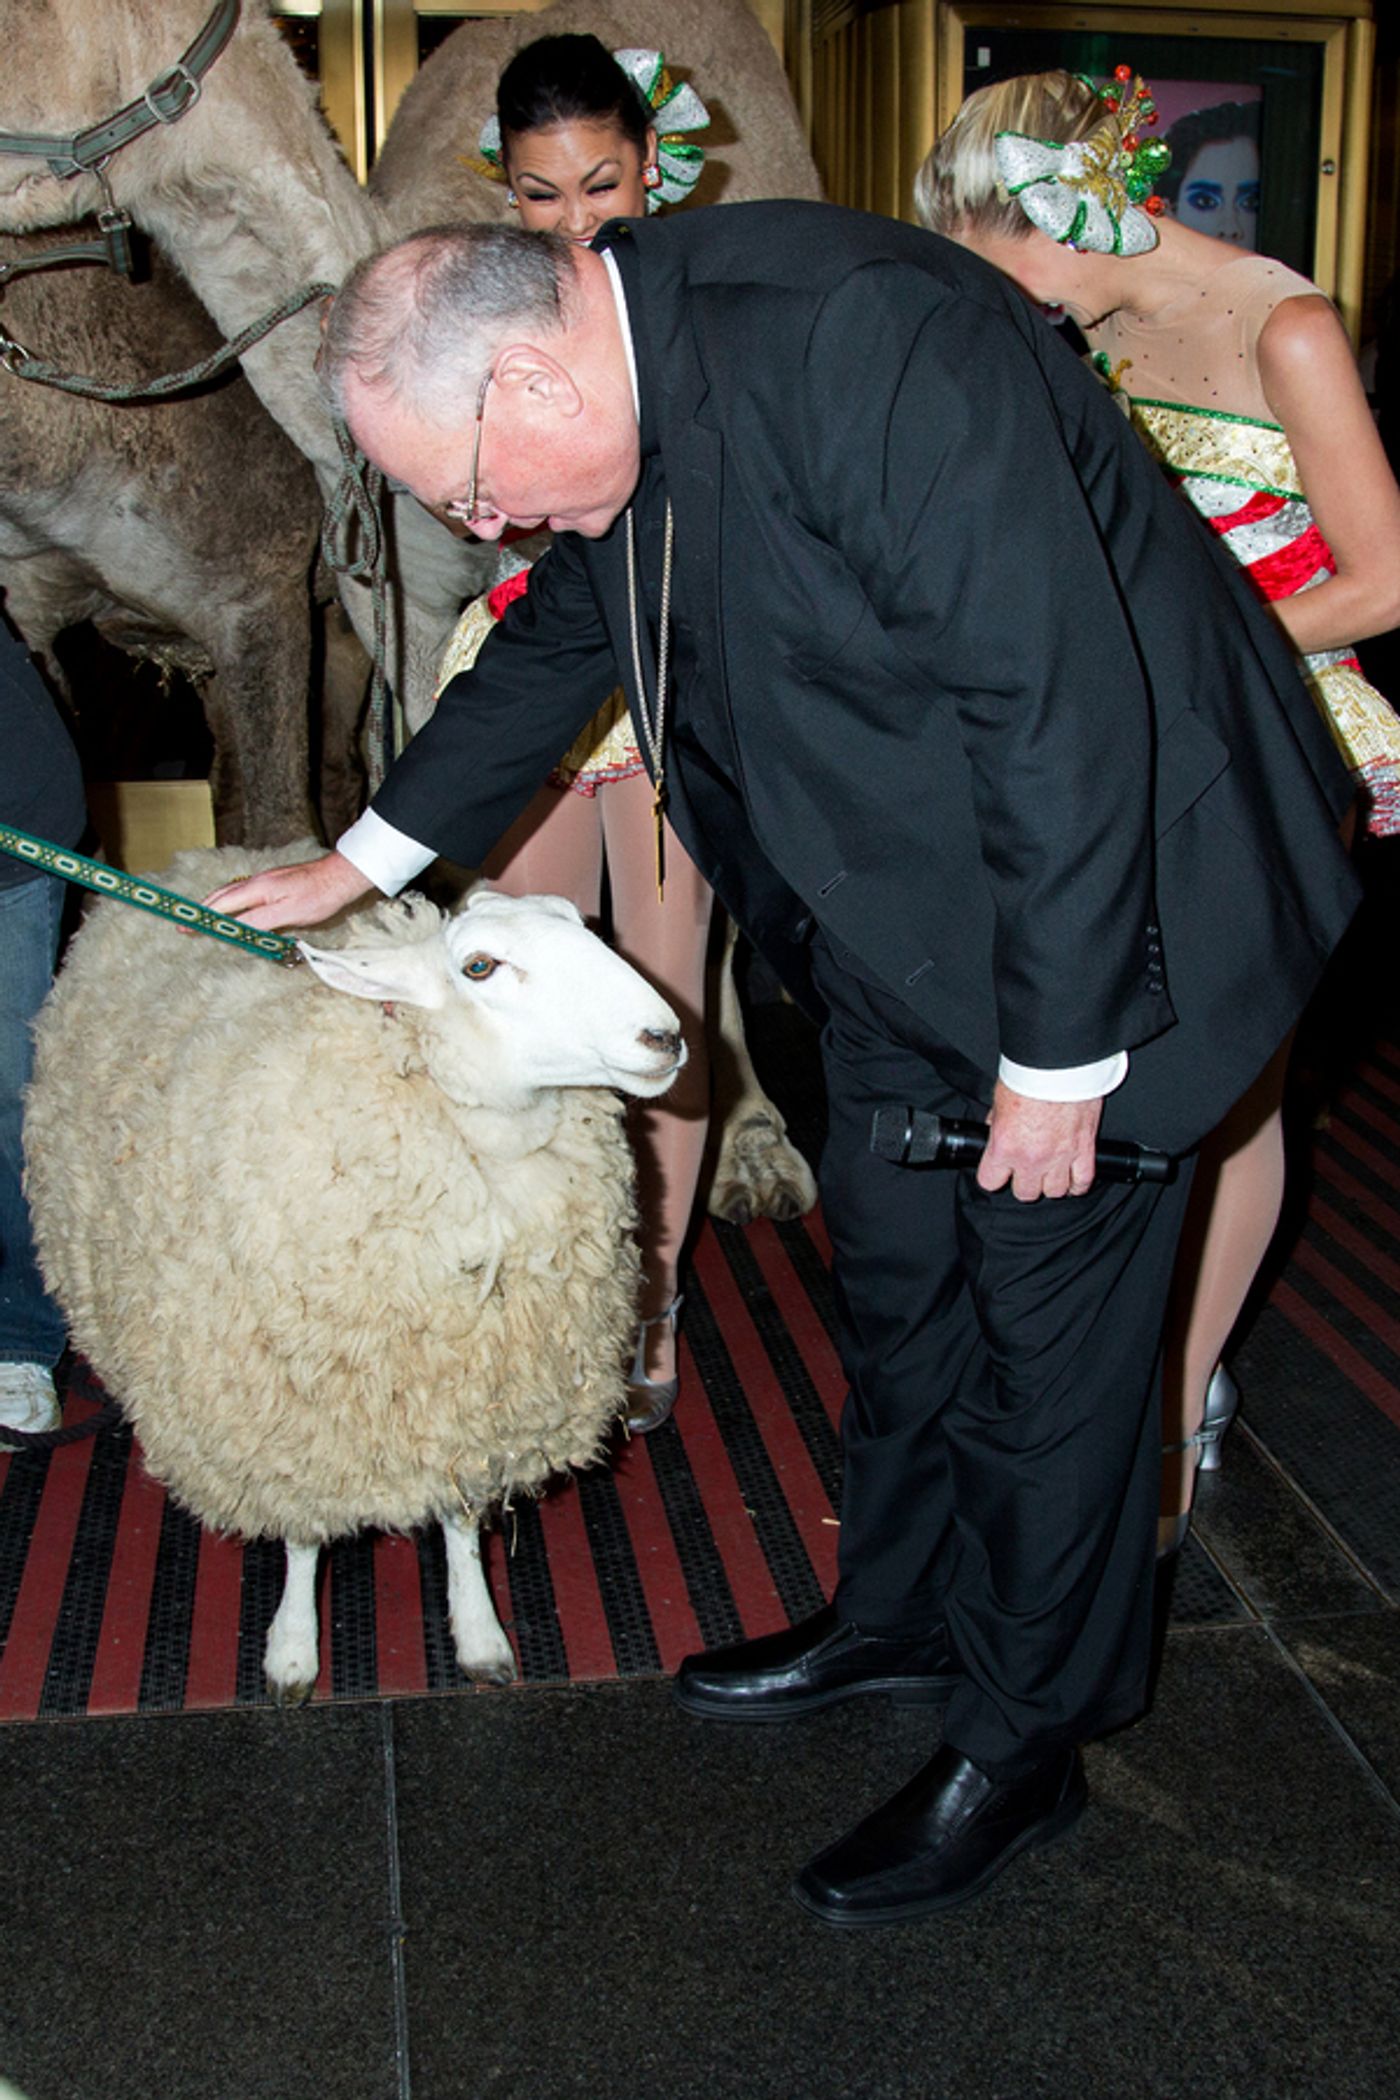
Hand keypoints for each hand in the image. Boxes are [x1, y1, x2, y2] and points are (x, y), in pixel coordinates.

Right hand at [202, 850, 373, 931]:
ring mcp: (265, 880)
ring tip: (202, 917)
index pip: (222, 906)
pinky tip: (233, 907)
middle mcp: (257, 882)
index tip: (185, 928)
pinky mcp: (274, 882)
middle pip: (221, 897)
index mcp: (258, 890)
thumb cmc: (319, 896)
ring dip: (214, 905)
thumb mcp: (289, 914)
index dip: (203, 919)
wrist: (340, 877)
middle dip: (202, 910)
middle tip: (186, 925)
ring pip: (231, 893)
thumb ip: (260, 921)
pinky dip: (230, 901)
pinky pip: (243, 892)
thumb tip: (235, 929)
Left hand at [976, 1082, 1102, 1201]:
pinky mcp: (1084, 1149)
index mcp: (1006, 1146)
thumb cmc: (1030, 1076)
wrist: (1060, 1064)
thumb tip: (993, 1131)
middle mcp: (1032, 1157)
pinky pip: (1082, 1182)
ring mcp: (1060, 1157)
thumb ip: (996, 1123)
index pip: (990, 1182)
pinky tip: (1072, 1178)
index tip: (998, 1171)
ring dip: (1051, 1183)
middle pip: (1025, 1193)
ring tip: (1048, 1171)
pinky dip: (1077, 1184)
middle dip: (1023, 1182)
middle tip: (1025, 1169)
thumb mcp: (999, 1100)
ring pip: (1054, 1192)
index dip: (993, 1176)